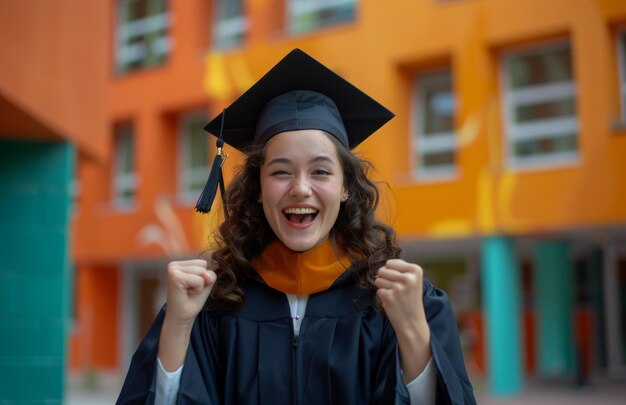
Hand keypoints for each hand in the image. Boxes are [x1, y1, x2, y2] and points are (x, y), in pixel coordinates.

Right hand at [165, 259, 215, 324]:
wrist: (181, 318)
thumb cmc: (192, 301)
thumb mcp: (205, 284)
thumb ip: (210, 275)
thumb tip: (206, 274)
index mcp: (180, 264)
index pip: (203, 263)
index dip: (203, 278)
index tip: (191, 287)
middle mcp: (174, 265)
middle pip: (203, 266)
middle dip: (202, 281)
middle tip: (189, 291)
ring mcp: (173, 269)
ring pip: (202, 272)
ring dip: (199, 286)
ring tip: (188, 292)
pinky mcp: (175, 276)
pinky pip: (199, 280)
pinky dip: (197, 289)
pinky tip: (187, 294)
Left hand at [374, 259, 430, 380]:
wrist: (412, 322)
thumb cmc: (410, 299)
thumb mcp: (412, 280)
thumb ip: (400, 269)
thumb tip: (382, 266)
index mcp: (416, 270)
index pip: (390, 262)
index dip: (391, 272)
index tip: (401, 281)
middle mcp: (408, 277)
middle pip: (382, 270)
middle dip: (385, 279)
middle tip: (396, 290)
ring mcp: (398, 287)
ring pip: (378, 279)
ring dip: (383, 287)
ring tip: (394, 295)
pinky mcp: (388, 296)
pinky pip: (378, 290)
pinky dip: (382, 296)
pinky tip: (392, 302)